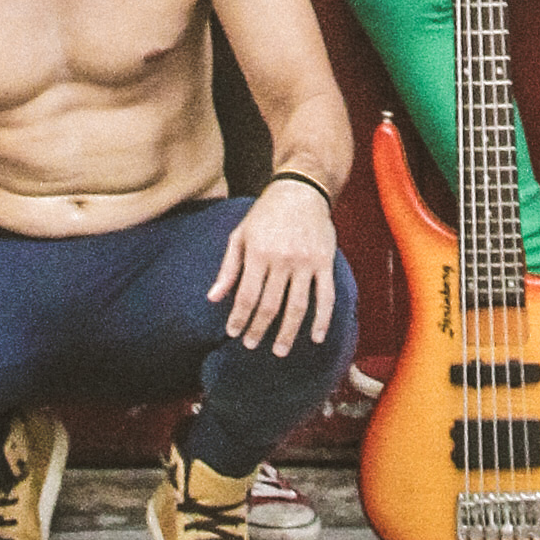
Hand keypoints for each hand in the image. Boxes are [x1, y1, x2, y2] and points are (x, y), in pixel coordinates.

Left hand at [207, 179, 337, 356]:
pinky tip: (316, 337)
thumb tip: (213, 298)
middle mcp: (282, 259)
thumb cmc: (266, 213)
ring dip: (288, 333)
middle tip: (252, 345)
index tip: (233, 334)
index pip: (246, 296)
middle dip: (259, 330)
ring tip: (280, 350)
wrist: (301, 189)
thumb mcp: (241, 234)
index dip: (239, 318)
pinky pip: (326, 296)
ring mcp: (306, 262)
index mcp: (258, 253)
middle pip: (270, 305)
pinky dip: (322, 320)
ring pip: (297, 307)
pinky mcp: (325, 261)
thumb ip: (228, 267)